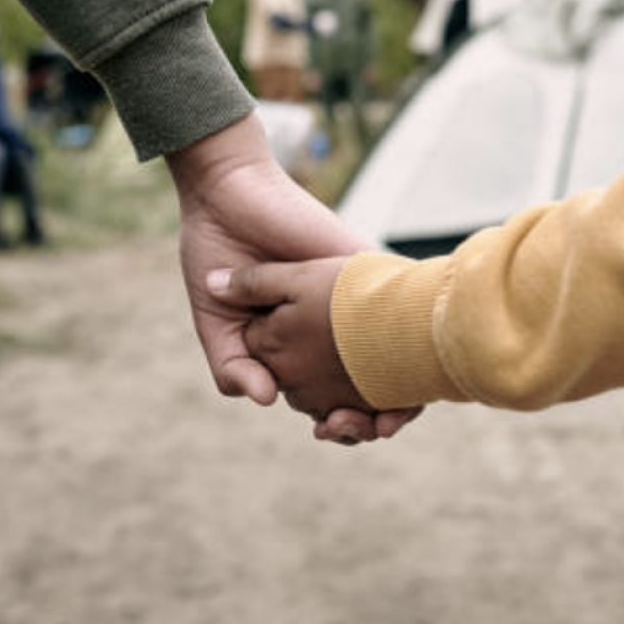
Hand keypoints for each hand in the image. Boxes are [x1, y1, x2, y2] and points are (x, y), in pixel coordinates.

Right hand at [166, 114, 419, 441]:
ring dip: (398, 395)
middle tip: (349, 425)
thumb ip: (233, 366)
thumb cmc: (216, 254)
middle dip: (370, 420)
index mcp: (301, 345)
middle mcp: (334, 328)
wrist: (225, 194)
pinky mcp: (364, 267)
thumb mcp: (216, 323)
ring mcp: (352, 300)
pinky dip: (408, 344)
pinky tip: (397, 371)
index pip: (334, 397)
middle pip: (372, 388)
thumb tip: (267, 401)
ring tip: (378, 417)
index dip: (340, 423)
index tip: (327, 429)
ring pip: (397, 358)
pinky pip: (401, 306)